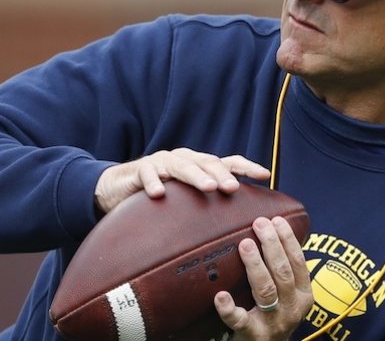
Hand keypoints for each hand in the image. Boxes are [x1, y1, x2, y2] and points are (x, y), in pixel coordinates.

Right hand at [94, 148, 270, 213]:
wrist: (119, 187)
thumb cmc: (161, 194)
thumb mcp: (186, 197)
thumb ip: (208, 204)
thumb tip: (238, 225)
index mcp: (199, 164)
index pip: (227, 162)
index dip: (246, 166)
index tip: (265, 175)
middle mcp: (184, 159)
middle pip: (206, 162)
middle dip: (221, 174)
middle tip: (232, 188)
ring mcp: (162, 162)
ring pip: (182, 165)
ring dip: (196, 176)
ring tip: (208, 188)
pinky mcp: (140, 170)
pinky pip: (148, 173)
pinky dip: (154, 182)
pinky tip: (158, 193)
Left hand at [214, 216, 312, 340]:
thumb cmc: (273, 316)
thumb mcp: (288, 295)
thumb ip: (283, 271)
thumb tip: (270, 231)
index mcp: (304, 295)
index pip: (299, 262)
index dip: (288, 239)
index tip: (276, 220)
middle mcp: (292, 308)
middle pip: (283, 272)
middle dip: (272, 244)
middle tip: (259, 224)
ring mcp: (274, 323)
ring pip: (266, 290)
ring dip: (255, 265)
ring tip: (245, 245)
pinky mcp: (253, 335)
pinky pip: (240, 320)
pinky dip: (229, 308)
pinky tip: (220, 296)